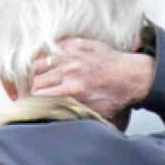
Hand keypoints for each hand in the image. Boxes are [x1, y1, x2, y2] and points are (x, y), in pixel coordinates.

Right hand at [29, 38, 154, 119]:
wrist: (133, 76)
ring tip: (40, 78)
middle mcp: (68, 71)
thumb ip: (71, 116)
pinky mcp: (75, 43)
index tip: (32, 104)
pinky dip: (47, 57)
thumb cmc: (114, 97)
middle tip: (35, 93)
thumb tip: (53, 120)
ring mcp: (71, 54)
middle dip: (33, 89)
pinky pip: (50, 48)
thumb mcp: (93, 115)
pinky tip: (50, 64)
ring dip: (37, 72)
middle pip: (35, 79)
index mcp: (72, 90)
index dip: (32, 101)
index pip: (37, 95)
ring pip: (39, 62)